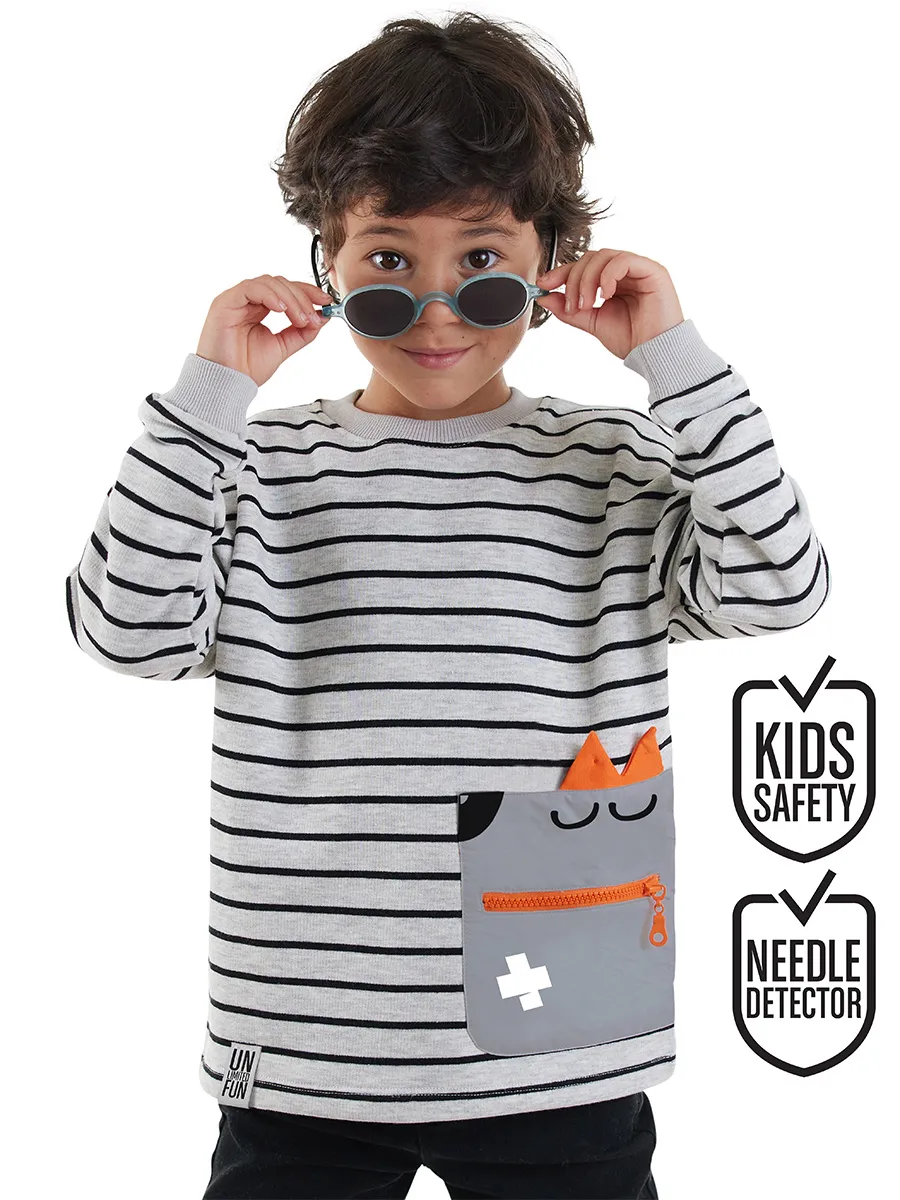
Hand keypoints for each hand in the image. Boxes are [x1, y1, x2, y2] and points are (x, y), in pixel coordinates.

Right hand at [196, 275, 332, 387]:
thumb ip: (301, 332)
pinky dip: (270, 295)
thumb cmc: (246, 369)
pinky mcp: (225, 303)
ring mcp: (235, 300)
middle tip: (314, 317)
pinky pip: (250, 288)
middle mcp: (247, 301)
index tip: (326, 302)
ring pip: (268, 282)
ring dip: (290, 298)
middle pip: (279, 283)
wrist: (227, 384)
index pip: (286, 290)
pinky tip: (282, 309)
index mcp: (259, 308)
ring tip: (301, 319)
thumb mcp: (283, 347)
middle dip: (302, 297)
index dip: (307, 292)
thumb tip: (322, 317)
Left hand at [534, 249, 683, 359]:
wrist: (654, 353)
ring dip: (587, 279)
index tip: (544, 284)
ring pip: (604, 256)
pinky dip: (608, 275)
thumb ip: (569, 310)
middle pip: (590, 257)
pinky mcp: (653, 270)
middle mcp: (626, 272)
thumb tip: (544, 297)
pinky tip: (606, 295)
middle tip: (570, 304)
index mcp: (613, 282)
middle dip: (573, 279)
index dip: (562, 272)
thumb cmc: (632, 339)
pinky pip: (623, 260)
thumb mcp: (592, 322)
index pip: (584, 266)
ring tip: (586, 304)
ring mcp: (639, 269)